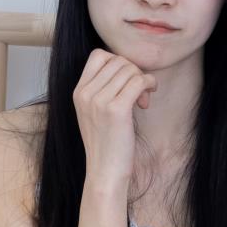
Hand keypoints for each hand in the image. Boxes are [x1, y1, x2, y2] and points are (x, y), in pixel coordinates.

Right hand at [72, 49, 152, 188]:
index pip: (99, 55)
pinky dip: (148, 84)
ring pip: (130, 69)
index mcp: (78, 92)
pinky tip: (147, 98)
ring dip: (143, 80)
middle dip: (133, 72)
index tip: (125, 82)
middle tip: (139, 93)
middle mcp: (85, 93)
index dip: (118, 62)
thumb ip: (103, 89)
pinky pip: (138, 81)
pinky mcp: (116, 110)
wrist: (105, 171)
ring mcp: (99, 101)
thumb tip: (128, 68)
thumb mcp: (95, 112)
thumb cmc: (106, 143)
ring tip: (142, 100)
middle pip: (118, 60)